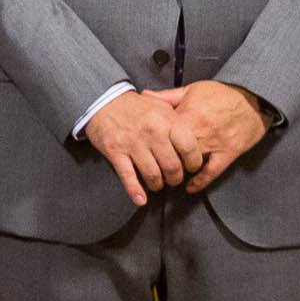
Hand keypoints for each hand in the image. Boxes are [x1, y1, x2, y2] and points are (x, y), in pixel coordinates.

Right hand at [82, 88, 193, 206]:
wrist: (104, 101)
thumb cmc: (135, 106)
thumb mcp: (162, 105)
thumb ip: (178, 121)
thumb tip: (195, 140)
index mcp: (167, 120)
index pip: (189, 148)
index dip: (194, 163)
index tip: (192, 167)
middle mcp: (152, 132)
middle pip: (172, 166)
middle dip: (176, 178)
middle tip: (175, 179)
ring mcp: (133, 143)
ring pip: (153, 174)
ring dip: (158, 185)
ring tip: (158, 184)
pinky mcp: (116, 151)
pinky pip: (128, 176)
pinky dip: (135, 191)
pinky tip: (141, 199)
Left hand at [151, 80, 268, 192]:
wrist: (252, 98)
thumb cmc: (221, 93)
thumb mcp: (191, 90)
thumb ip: (166, 96)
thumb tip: (144, 95)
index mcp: (187, 116)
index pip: (163, 135)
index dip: (153, 143)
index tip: (146, 149)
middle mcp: (200, 132)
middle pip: (174, 152)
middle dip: (164, 159)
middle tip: (156, 165)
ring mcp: (214, 144)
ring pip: (191, 163)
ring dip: (180, 170)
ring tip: (170, 175)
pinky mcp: (228, 152)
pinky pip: (212, 172)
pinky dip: (200, 182)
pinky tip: (191, 187)